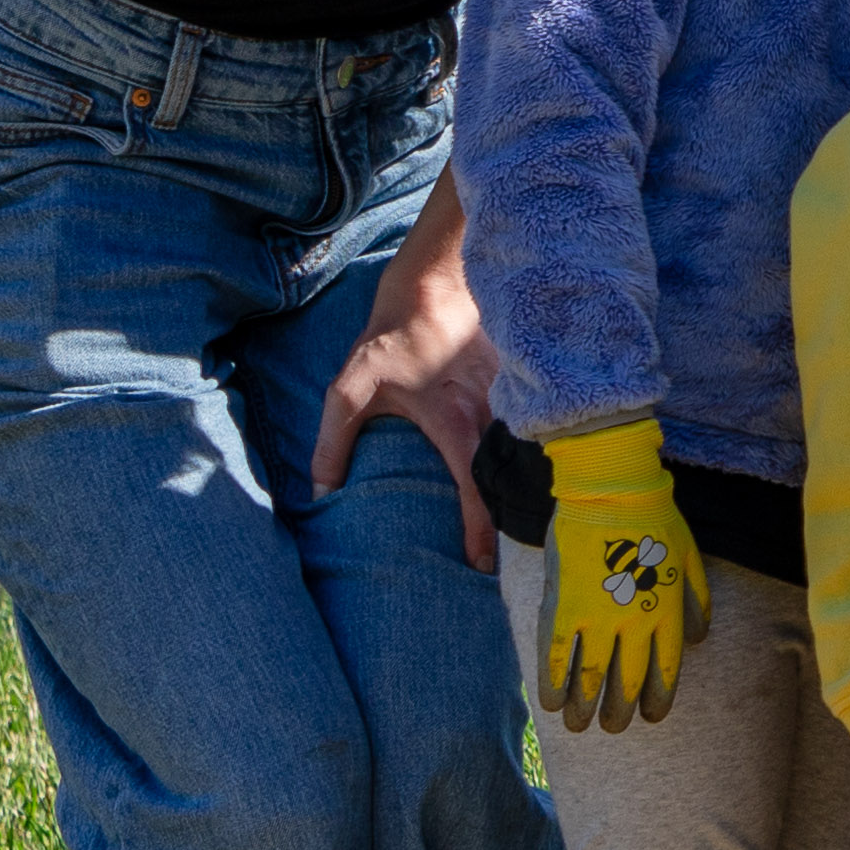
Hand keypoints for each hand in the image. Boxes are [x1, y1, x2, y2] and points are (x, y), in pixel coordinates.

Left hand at [311, 182, 500, 564]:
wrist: (436, 284)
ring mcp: (511, 399)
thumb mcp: (350, 389)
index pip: (475, 490)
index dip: (479, 533)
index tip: (480, 566)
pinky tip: (520, 479)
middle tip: (504, 561)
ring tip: (515, 527)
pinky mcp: (518, 387)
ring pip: (524, 457)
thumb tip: (322, 492)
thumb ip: (333, 442)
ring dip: (519, 491)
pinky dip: (524, 460)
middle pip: (510, 480)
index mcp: (454, 422)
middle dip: (510, 522)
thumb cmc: (393, 338)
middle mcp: (491, 415)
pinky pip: (527, 433)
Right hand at [533, 418, 704, 729]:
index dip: (658, 698)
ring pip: (590, 676)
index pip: (665, 669)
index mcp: (667, 611)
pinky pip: (557, 653)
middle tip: (612, 727)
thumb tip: (699, 638)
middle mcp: (635, 621)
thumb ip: (696, 601)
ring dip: (584, 706)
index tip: (652, 718)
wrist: (612, 488)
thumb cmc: (655, 518)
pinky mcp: (563, 604)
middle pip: (628, 681)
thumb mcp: (690, 558)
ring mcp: (598, 615)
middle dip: (620, 711)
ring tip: (579, 726)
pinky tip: (550, 703)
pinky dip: (553, 681)